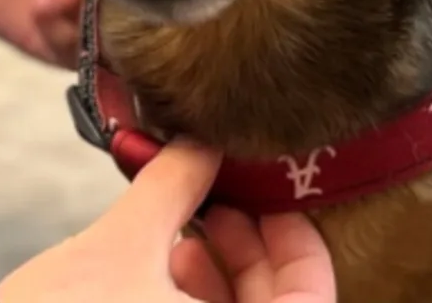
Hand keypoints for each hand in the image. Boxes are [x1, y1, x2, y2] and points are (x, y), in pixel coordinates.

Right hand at [0, 140, 337, 302]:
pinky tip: (153, 268)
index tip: (270, 205)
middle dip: (247, 255)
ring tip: (175, 234)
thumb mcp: (120, 245)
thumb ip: (172, 186)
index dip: (297, 246)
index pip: (312, 298)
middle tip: (216, 208)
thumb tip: (200, 144)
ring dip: (213, 279)